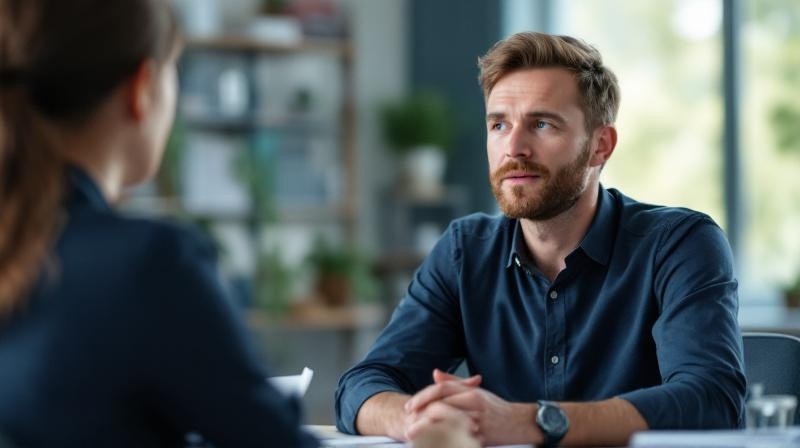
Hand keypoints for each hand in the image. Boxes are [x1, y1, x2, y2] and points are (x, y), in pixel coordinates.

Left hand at [406, 369, 536, 445]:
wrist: (520, 424)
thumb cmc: (495, 408)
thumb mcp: (476, 391)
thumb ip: (454, 383)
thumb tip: (434, 374)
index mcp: (471, 392)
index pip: (441, 390)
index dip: (422, 397)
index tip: (409, 406)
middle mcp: (473, 405)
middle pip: (440, 406)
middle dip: (421, 415)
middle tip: (407, 422)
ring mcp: (477, 422)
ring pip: (445, 424)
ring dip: (426, 430)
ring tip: (413, 436)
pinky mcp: (480, 438)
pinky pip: (455, 440)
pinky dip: (440, 441)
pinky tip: (430, 444)